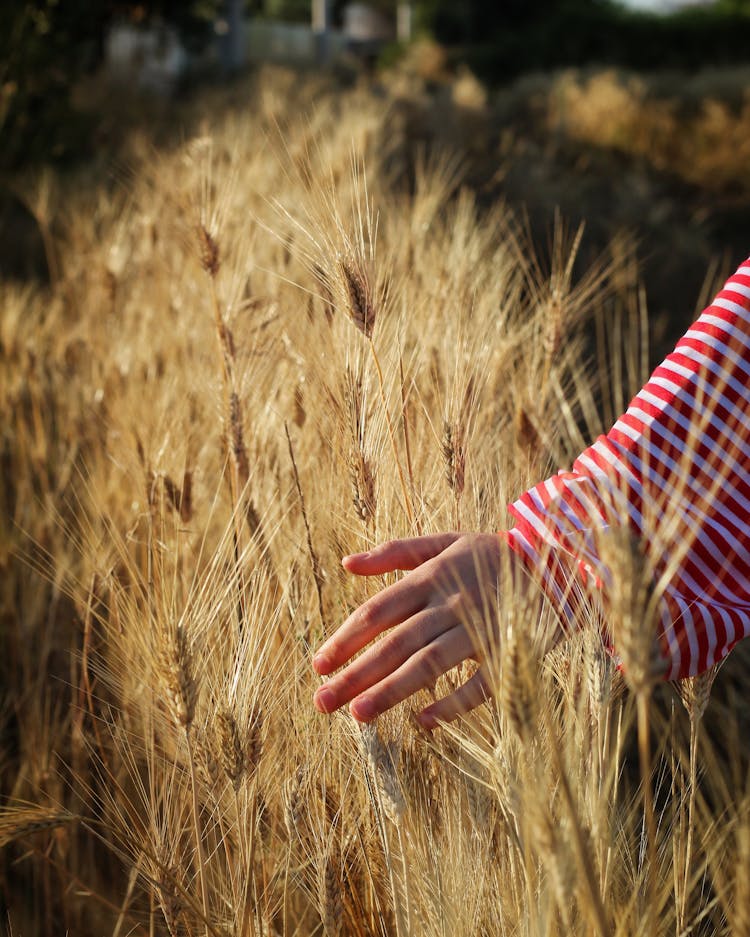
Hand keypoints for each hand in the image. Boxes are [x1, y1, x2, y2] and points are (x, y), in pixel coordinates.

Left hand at [312, 532, 518, 728]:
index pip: (378, 611)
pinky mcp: (508, 651)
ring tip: (359, 716)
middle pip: (395, 642)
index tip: (318, 665)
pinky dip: (453, 703)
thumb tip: (346, 564)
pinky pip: (480, 683)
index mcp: (430, 577)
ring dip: (393, 690)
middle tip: (323, 703)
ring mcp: (479, 628)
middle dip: (357, 674)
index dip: (346, 638)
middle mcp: (449, 603)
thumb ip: (395, 552)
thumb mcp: (445, 541)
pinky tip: (424, 722)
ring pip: (430, 663)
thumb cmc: (491, 555)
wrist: (559, 563)